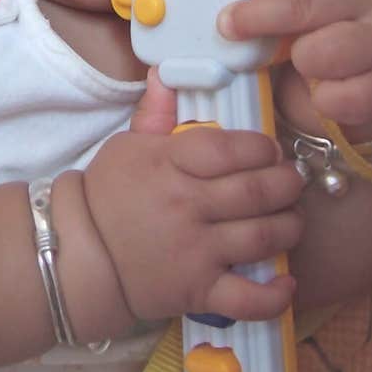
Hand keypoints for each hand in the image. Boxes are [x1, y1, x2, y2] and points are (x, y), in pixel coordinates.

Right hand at [78, 70, 303, 323]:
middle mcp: (186, 206)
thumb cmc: (106, 197)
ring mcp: (196, 251)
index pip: (230, 149)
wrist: (79, 257)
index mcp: (169, 164)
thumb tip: (166, 72)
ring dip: (290, 226)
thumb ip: (155, 113)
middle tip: (291, 181)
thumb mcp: (126, 146)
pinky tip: (287, 281)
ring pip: (263, 236)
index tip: (269, 151)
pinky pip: (249, 298)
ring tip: (291, 218)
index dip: (262, 148)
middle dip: (287, 184)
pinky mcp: (199, 292)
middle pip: (258, 191)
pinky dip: (275, 295)